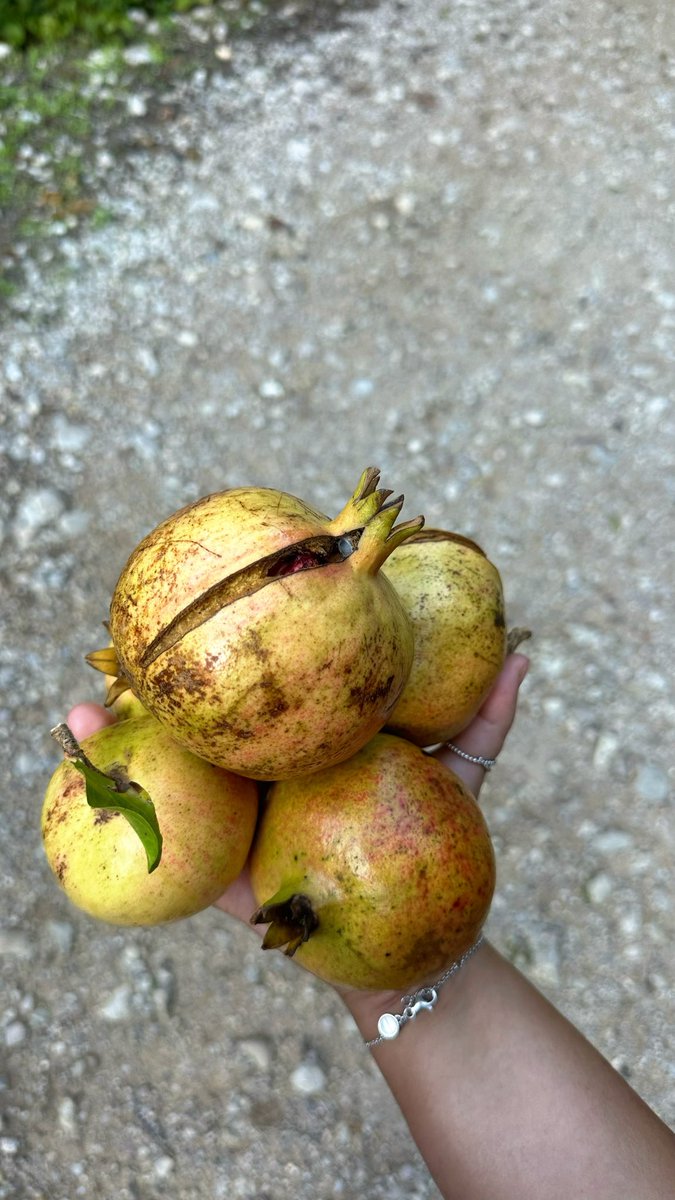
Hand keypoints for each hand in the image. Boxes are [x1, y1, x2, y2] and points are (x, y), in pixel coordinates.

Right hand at [66, 652, 528, 944]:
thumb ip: (488, 717)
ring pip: (171, 770)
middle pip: (207, 717)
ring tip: (79, 703)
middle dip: (157, 681)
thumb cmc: (434, 846)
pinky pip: (166, 839)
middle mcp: (267, 768)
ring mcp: (240, 812)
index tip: (209, 590)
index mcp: (308, 740)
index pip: (268, 685)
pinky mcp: (222, 863)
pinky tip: (80, 772)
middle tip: (116, 640)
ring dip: (116, 738)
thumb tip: (525, 651)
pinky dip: (118, 808)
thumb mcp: (462, 774)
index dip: (238, 643)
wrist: (413, 941)